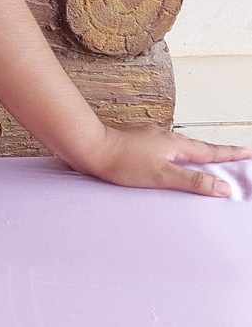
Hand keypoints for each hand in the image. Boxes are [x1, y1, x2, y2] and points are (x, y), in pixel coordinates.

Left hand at [83, 124, 251, 197]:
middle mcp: (169, 138)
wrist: (91, 149)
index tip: (250, 152)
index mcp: (178, 145)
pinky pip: (169, 151)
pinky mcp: (142, 145)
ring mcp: (154, 140)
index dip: (232, 153)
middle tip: (237, 156)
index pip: (212, 152)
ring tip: (210, 160)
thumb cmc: (124, 163)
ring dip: (200, 155)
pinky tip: (173, 162)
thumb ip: (193, 182)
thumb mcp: (162, 176)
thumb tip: (224, 188)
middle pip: (201, 148)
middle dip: (220, 153)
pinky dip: (180, 157)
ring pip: (184, 149)